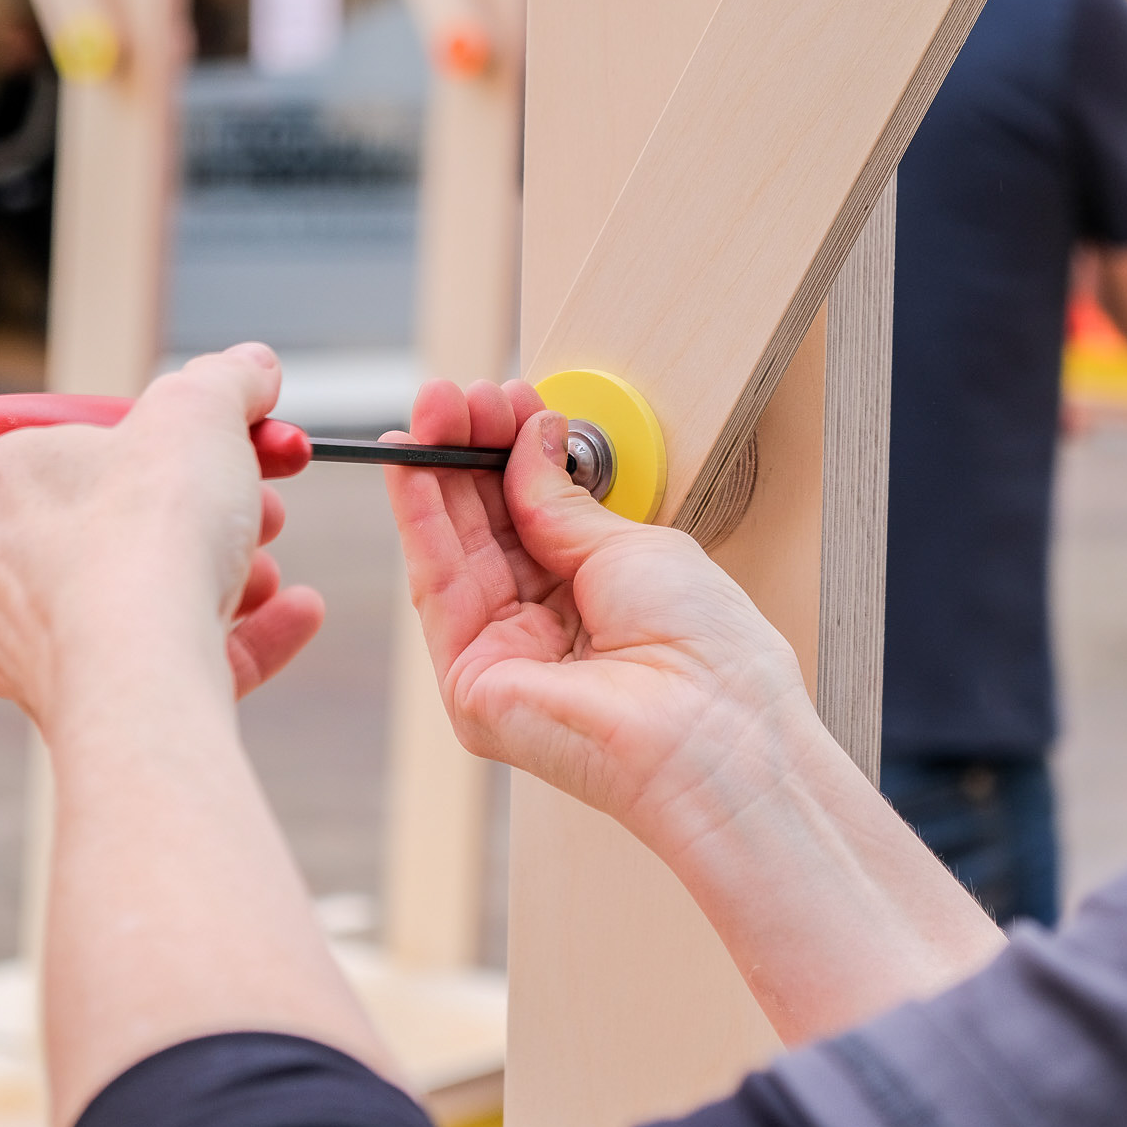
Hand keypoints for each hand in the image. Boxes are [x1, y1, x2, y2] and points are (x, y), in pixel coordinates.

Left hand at [0, 343, 323, 737]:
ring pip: (143, 600)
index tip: (239, 442)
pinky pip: (166, 662)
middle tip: (267, 507)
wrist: (143, 676)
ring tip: (271, 573)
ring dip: (224, 577)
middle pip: (124, 525)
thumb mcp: (202, 411)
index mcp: (2, 483)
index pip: (90, 441)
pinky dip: (239, 638)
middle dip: (209, 513)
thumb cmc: (150, 536)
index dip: (175, 439)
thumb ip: (228, 380)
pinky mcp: (83, 710)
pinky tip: (300, 615)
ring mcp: (34, 647)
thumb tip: (252, 366)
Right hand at [384, 378, 827, 854]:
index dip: (510, 451)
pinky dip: (420, 521)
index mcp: (594, 593)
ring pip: (453, 550)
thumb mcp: (630, 544)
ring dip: (435, 475)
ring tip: (432, 414)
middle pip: (485, 525)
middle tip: (457, 397)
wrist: (713, 729)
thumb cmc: (704, 650)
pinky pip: (436, 590)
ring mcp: (505, 653)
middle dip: (467, 452)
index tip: (504, 401)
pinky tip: (414, 467)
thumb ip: (562, 501)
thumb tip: (530, 441)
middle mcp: (545, 624)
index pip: (530, 511)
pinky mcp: (471, 684)